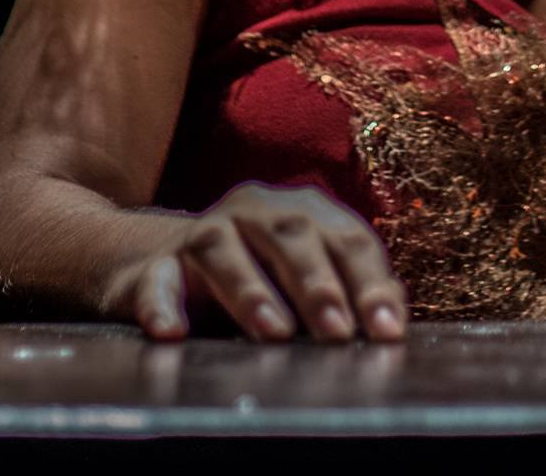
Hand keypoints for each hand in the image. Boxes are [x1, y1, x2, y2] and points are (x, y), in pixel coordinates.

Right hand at [111, 184, 408, 342]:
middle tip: (338, 332)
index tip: (387, 332)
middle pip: (291, 234)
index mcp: (303, 213)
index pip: (347, 239)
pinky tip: (172, 333)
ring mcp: (202, 233)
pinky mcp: (153, 267)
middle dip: (317, 283)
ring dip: (250, 290)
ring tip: (274, 332)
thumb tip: (393, 323)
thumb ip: (349, 293)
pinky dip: (162, 304)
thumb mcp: (306, 283)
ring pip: (223, 248)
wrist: (163, 267)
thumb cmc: (258, 280)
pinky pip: (155, 280)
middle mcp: (255, 211)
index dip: (370, 283)